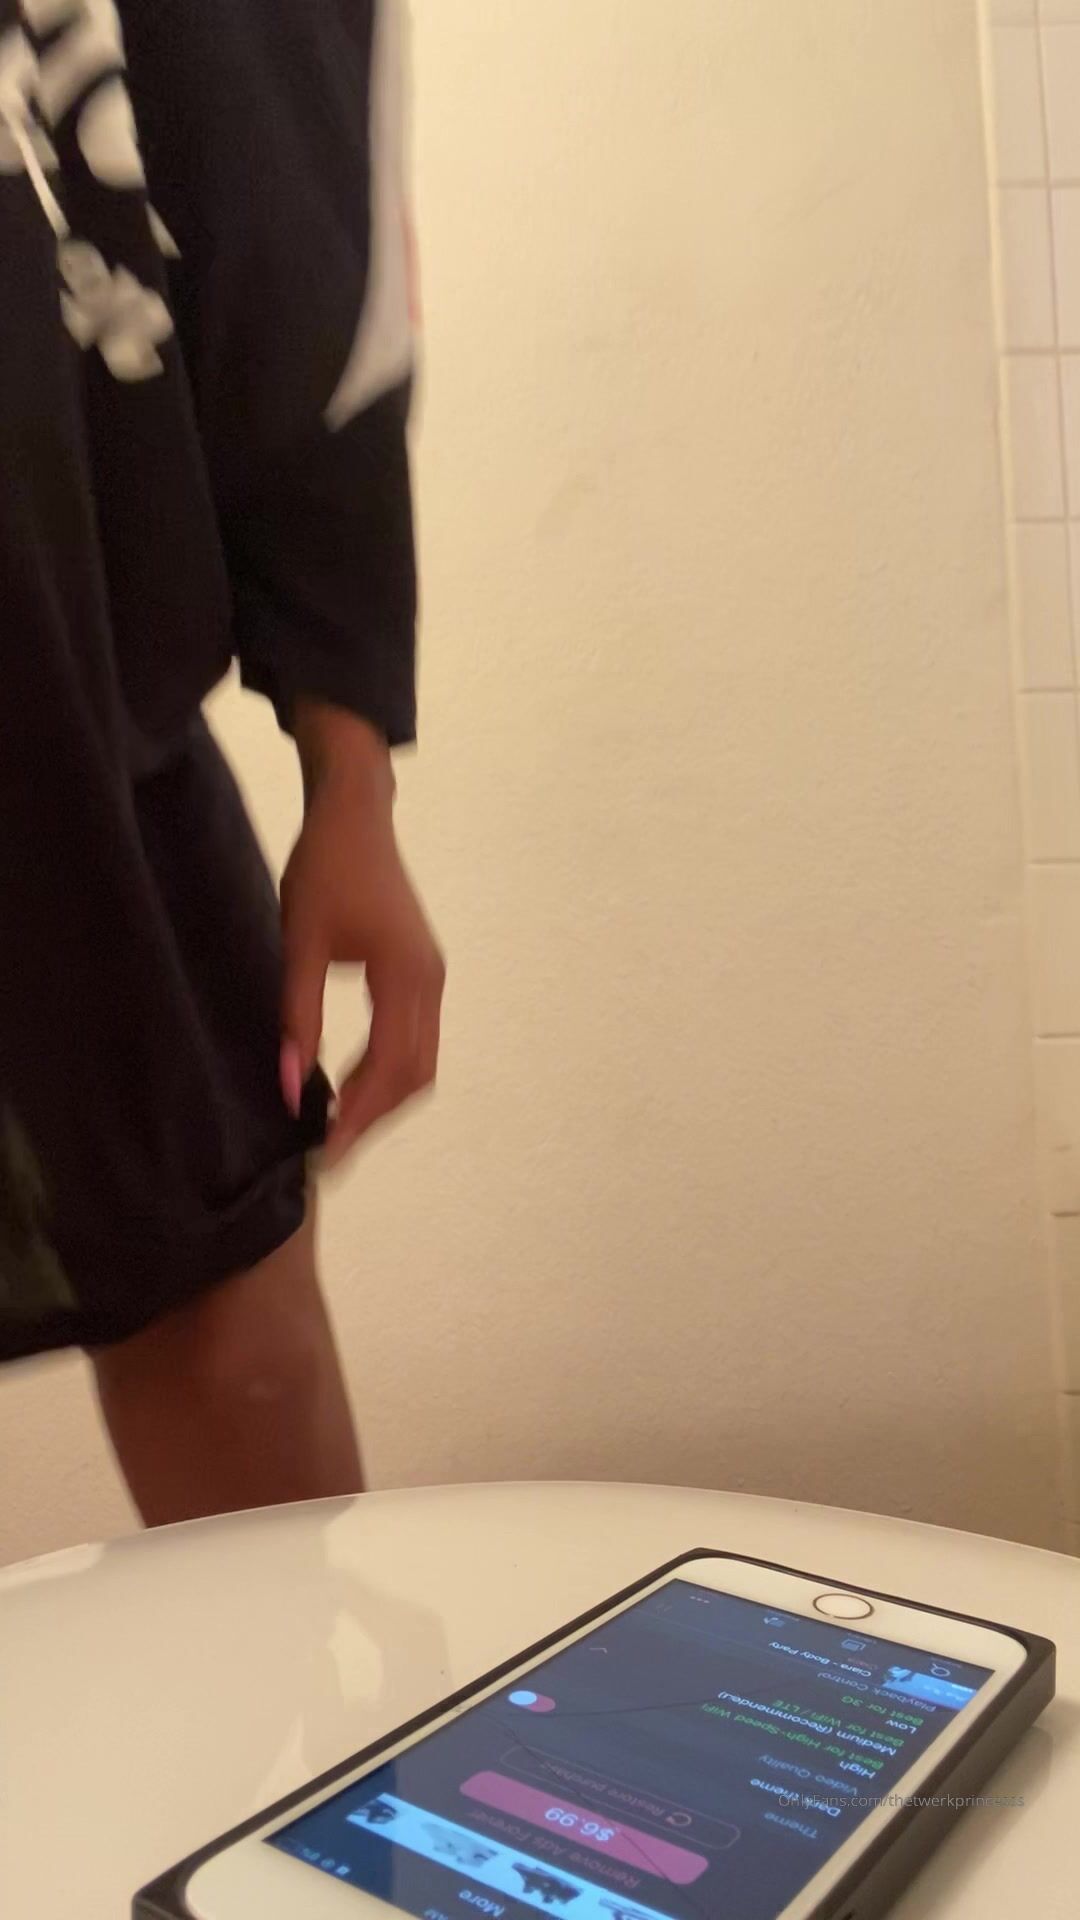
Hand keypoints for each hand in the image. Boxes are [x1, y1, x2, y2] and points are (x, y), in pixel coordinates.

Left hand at [279, 703, 444, 1167]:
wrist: (356, 813)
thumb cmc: (323, 869)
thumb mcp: (298, 943)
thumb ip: (296, 1019)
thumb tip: (290, 1088)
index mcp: (405, 976)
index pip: (388, 1068)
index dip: (359, 1115)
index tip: (324, 1151)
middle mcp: (431, 982)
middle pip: (416, 1075)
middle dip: (375, 1118)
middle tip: (330, 1151)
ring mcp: (433, 977)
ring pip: (422, 1061)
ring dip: (385, 1098)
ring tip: (340, 1124)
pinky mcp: (423, 972)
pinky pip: (417, 1038)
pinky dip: (390, 1070)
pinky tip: (352, 1083)